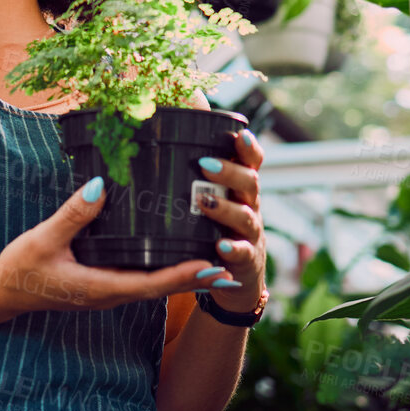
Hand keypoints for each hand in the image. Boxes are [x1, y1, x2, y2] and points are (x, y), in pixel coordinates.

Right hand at [0, 176, 231, 321]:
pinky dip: (162, 271)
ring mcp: (106, 291)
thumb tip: (100, 187)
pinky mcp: (101, 284)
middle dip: (195, 278)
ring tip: (213, 260)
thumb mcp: (44, 238)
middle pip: (162, 288)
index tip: (211, 264)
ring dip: (183, 275)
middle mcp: (110, 294)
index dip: (183, 275)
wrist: (1, 293)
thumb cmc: (21, 268)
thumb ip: (73, 214)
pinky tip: (173, 255)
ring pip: (154, 285)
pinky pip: (140, 279)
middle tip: (229, 265)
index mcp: (100, 287)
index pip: (151, 283)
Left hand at [196, 127, 265, 312]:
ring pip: (246, 216)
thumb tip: (158, 145)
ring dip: (226, 209)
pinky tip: (219, 247)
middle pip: (250, 183)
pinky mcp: (246, 261)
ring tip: (204, 202)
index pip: (251, 163)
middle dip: (230, 172)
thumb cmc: (215, 229)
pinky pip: (243, 254)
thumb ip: (193, 179)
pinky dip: (232, 249)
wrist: (237, 275)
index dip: (249, 149)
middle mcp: (249, 207)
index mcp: (240, 189)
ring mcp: (250, 234)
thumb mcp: (212, 202)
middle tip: (205, 163)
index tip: (240, 135)